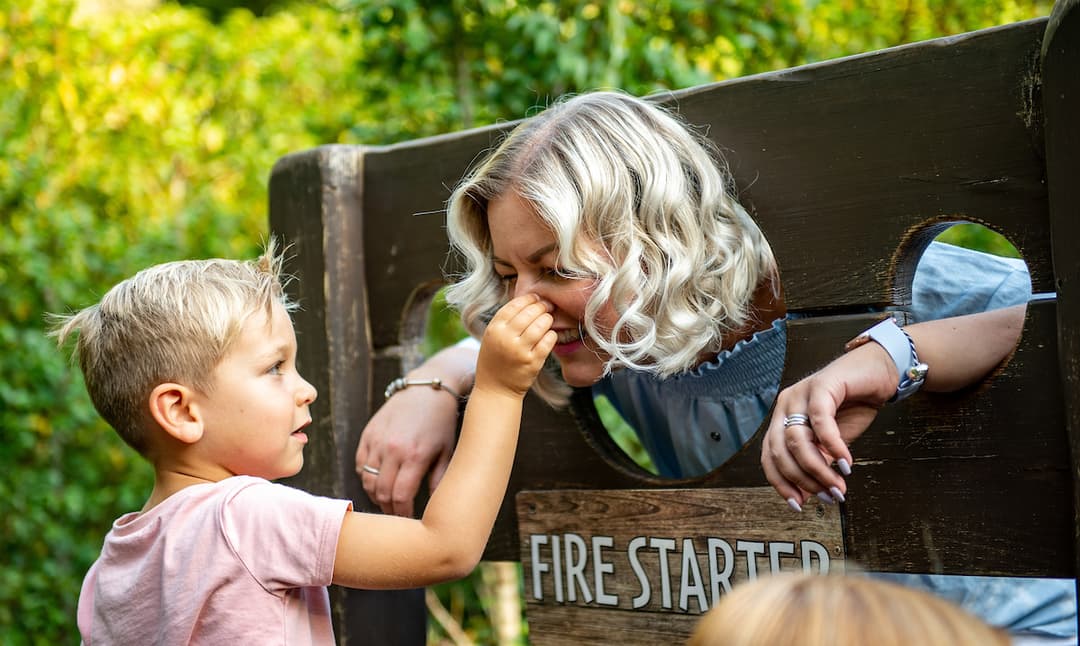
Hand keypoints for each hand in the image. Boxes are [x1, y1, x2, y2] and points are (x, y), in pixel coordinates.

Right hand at [355, 385, 458, 516]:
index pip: (400, 497)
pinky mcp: (368, 434)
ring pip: (367, 481)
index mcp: (415, 456)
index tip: (408, 519)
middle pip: (381, 493)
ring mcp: (377, 441)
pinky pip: (360, 465)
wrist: (426, 390)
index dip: (402, 513)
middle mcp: (392, 449)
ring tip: (387, 501)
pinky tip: (378, 481)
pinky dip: (366, 477)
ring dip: (375, 495)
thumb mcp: (447, 451)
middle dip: (388, 509)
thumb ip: (440, 481)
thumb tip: (438, 507)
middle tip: (396, 514)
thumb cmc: (441, 423)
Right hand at [474, 294, 556, 397]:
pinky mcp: (532, 362)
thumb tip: (529, 301)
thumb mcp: (492, 337)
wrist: (495, 390)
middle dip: (542, 306)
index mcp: (494, 329)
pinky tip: (549, 335)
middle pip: (530, 312)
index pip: (515, 305)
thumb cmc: (495, 360)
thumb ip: (506, 320)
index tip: (536, 298)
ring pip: (541, 325)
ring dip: (547, 319)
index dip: (528, 298)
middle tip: (547, 306)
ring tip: (548, 320)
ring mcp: (520, 351)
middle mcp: (506, 338)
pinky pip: (548, 341)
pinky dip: (551, 335)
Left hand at [761, 341, 897, 508]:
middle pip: (779, 451)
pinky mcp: (822, 385)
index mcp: (782, 419)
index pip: (769, 457)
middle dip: (802, 479)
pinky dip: (832, 446)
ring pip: (796, 439)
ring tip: (839, 484)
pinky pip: (820, 421)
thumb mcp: (832, 442)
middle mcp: (785, 405)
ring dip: (818, 469)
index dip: (781, 483)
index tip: (798, 504)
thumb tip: (811, 493)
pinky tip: (846, 463)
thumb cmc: (854, 405)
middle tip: (829, 496)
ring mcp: (800, 393)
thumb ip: (819, 461)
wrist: (879, 372)